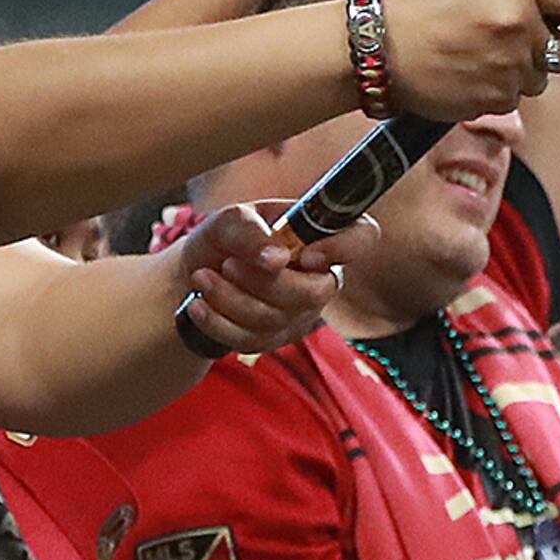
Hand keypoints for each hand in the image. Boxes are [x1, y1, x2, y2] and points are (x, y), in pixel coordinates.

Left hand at [168, 201, 354, 356]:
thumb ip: (251, 231)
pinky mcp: (276, 339)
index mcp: (319, 234)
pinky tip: (199, 304)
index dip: (344, 246)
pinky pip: (253, 340)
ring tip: (202, 278)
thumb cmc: (225, 237)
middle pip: (314, 292)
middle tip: (227, 264)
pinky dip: (218, 322)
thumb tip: (278, 259)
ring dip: (230, 299)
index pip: (363, 235)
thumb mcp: (229, 220)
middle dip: (262, 282)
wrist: (197, 270)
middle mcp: (320, 277)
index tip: (305, 254)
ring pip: (276, 318)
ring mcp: (301, 312)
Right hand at [380, 0, 559, 120]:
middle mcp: (518, 23)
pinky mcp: (498, 98)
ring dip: (520, 71)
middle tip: (509, 37)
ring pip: (542, 77)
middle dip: (546, 48)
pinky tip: (471, 72)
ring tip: (481, 54)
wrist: (385, 48)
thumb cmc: (432, 6)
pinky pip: (517, 98)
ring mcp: (509, 64)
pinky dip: (499, 89)